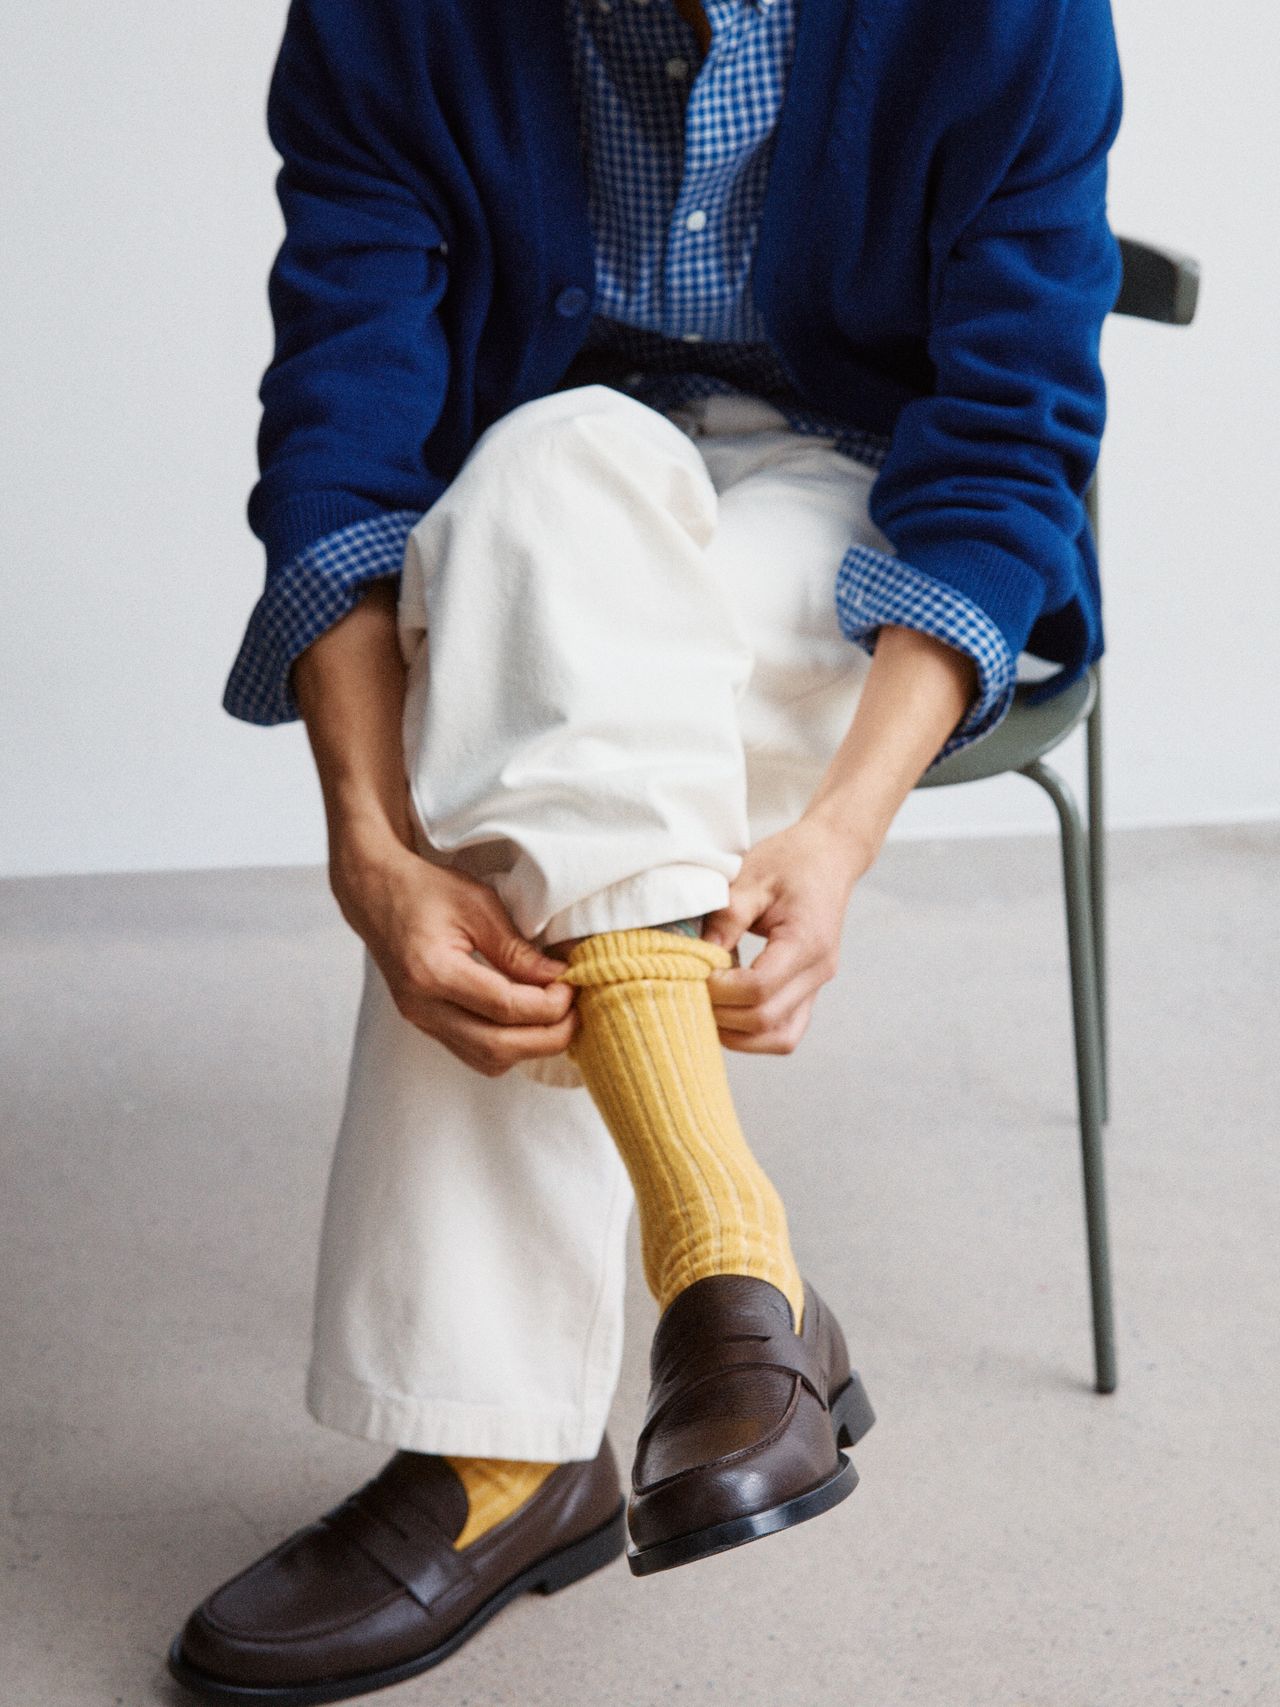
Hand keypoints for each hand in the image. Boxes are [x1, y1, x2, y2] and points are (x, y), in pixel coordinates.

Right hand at [330, 833, 577, 1076]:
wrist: (373, 892)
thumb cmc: (425, 890)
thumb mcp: (478, 904)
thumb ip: (516, 948)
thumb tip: (558, 978)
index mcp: (432, 971)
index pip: (504, 1007)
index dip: (548, 1004)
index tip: (571, 984)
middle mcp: (421, 1006)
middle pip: (497, 1048)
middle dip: (547, 1037)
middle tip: (576, 1013)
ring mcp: (420, 1020)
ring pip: (486, 1060)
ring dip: (529, 1048)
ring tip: (557, 1018)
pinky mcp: (425, 1024)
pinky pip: (473, 1052)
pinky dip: (508, 1045)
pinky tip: (528, 1021)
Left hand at [700, 816, 872, 1054]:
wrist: (830, 855)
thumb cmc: (790, 861)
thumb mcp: (751, 877)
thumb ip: (725, 918)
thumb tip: (695, 959)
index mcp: (807, 941)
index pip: (759, 988)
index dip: (721, 989)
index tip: (696, 971)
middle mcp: (818, 971)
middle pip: (767, 1020)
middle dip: (722, 1014)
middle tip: (693, 989)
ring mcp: (818, 986)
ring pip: (780, 1038)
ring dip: (738, 1034)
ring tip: (710, 1006)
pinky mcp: (810, 991)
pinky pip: (785, 1031)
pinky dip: (754, 1032)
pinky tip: (729, 1008)